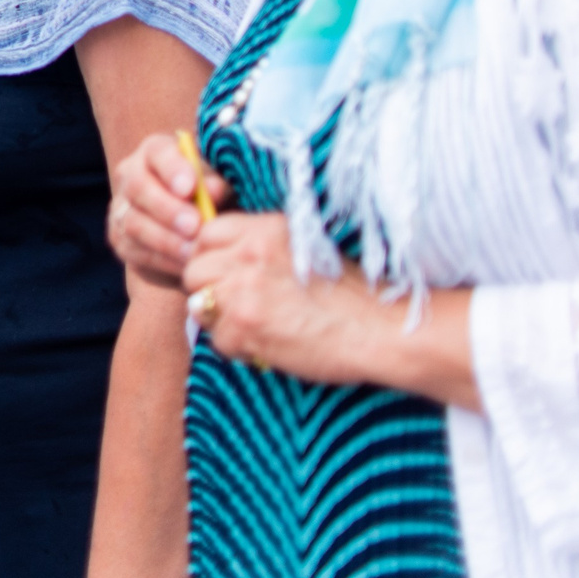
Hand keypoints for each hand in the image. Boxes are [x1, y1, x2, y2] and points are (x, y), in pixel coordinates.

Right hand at [111, 131, 227, 289]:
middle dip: (167, 209)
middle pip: (138, 187)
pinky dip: (162, 260)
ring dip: (165, 239)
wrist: (197, 227)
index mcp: (156, 151)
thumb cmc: (213, 197)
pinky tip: (184, 264)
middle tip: (194, 225)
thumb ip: (218, 184)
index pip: (158, 152)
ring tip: (192, 250)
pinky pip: (135, 251)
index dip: (172, 168)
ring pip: (133, 222)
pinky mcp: (120, 238)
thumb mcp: (221, 186)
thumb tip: (213, 189)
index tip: (190, 188)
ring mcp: (121, 207)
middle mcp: (131, 174)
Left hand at [182, 213, 381, 384]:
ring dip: (219, 318)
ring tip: (254, 326)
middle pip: (194, 269)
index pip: (206, 233)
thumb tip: (220, 258)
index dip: (211, 255)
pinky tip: (267, 345)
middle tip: (237, 305)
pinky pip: (218, 340)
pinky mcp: (245, 329)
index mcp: (263, 229)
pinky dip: (238, 347)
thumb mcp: (304, 246)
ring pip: (199, 304)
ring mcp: (243, 292)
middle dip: (209, 288)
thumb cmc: (351, 292)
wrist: (383, 329)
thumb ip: (261, 245)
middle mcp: (247, 255)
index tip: (226, 273)